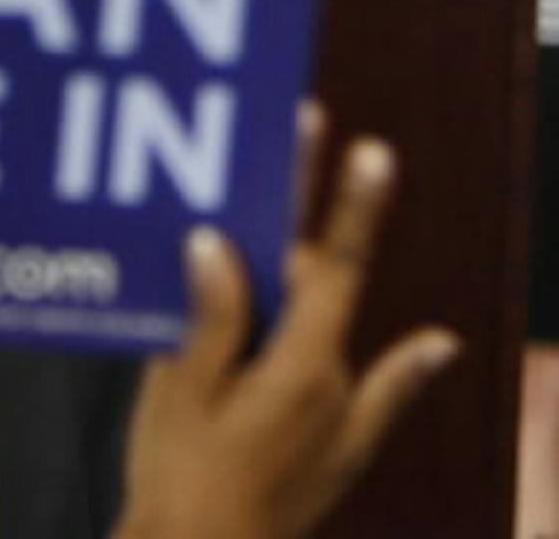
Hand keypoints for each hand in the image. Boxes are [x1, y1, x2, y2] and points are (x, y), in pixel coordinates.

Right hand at [113, 125, 457, 538]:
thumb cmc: (181, 481)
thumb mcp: (181, 393)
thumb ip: (211, 318)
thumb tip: (219, 243)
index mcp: (300, 370)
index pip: (329, 265)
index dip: (345, 202)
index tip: (364, 146)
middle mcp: (333, 390)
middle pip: (322, 283)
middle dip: (309, 214)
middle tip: (292, 139)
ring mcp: (338, 423)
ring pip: (328, 325)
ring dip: (312, 272)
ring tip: (277, 220)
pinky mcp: (334, 453)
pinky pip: (379, 401)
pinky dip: (409, 371)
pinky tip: (440, 345)